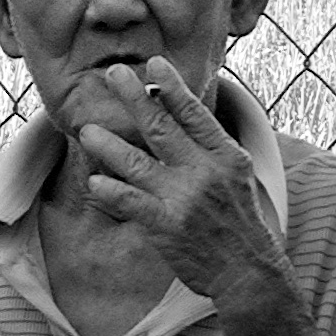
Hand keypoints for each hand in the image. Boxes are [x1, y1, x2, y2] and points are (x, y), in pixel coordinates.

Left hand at [68, 59, 270, 294]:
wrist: (248, 271)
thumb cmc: (240, 220)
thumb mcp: (238, 174)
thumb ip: (211, 144)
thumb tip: (181, 109)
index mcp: (224, 155)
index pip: (195, 113)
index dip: (173, 86)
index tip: (154, 63)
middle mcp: (204, 171)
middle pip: (162, 127)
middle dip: (134, 98)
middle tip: (112, 74)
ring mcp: (183, 198)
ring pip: (137, 162)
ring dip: (108, 144)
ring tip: (87, 131)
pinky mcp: (166, 226)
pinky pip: (130, 202)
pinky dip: (110, 190)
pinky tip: (95, 181)